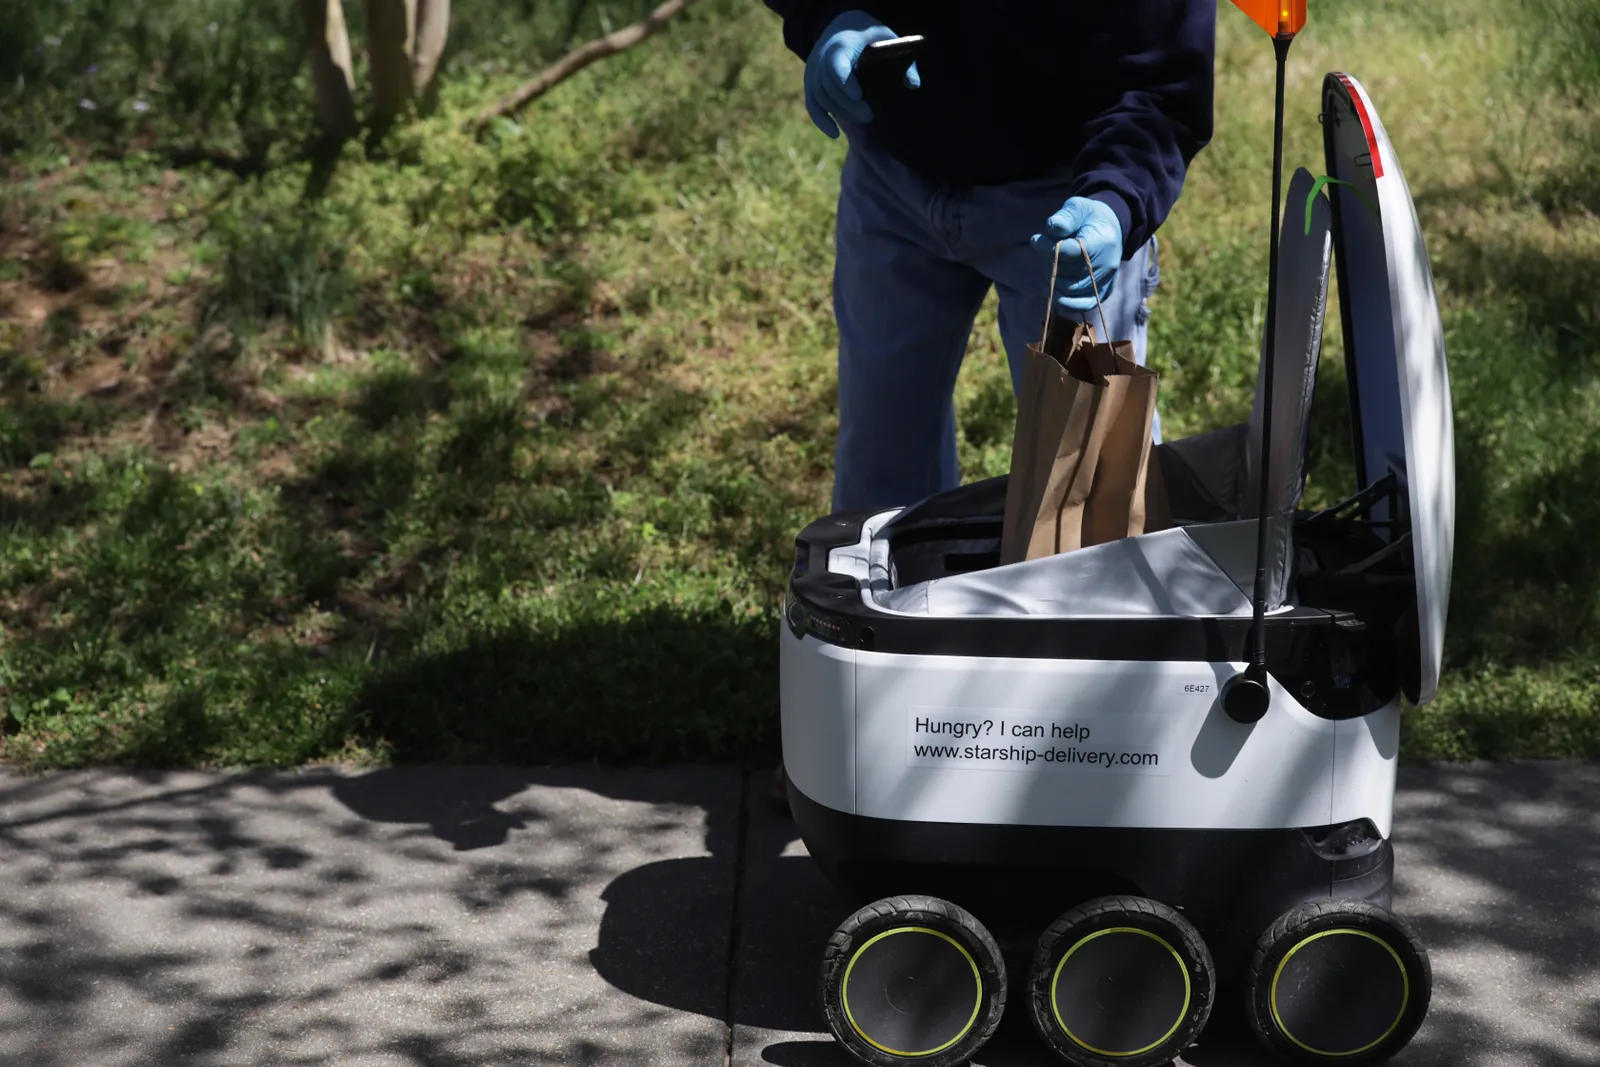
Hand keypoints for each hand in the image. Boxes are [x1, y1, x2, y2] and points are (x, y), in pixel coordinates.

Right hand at [804, 10, 920, 138]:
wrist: (840, 26)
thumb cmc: (868, 35)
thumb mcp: (887, 38)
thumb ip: (901, 60)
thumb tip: (914, 85)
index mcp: (841, 44)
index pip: (837, 65)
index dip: (845, 83)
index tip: (859, 97)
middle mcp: (821, 57)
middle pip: (830, 86)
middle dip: (849, 104)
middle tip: (870, 116)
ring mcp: (813, 70)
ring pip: (821, 97)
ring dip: (841, 112)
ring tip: (863, 118)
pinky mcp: (810, 82)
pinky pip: (812, 105)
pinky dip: (822, 121)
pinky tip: (835, 134)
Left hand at [1030, 197, 1123, 312]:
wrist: (1111, 229)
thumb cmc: (1089, 217)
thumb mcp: (1078, 208)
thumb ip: (1066, 216)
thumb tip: (1053, 227)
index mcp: (1102, 241)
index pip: (1071, 251)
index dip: (1049, 247)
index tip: (1036, 240)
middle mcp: (1107, 264)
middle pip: (1069, 272)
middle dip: (1051, 263)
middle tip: (1046, 252)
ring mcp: (1106, 280)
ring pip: (1071, 289)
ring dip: (1054, 280)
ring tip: (1052, 266)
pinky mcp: (1103, 292)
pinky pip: (1084, 304)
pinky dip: (1067, 302)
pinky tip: (1054, 293)